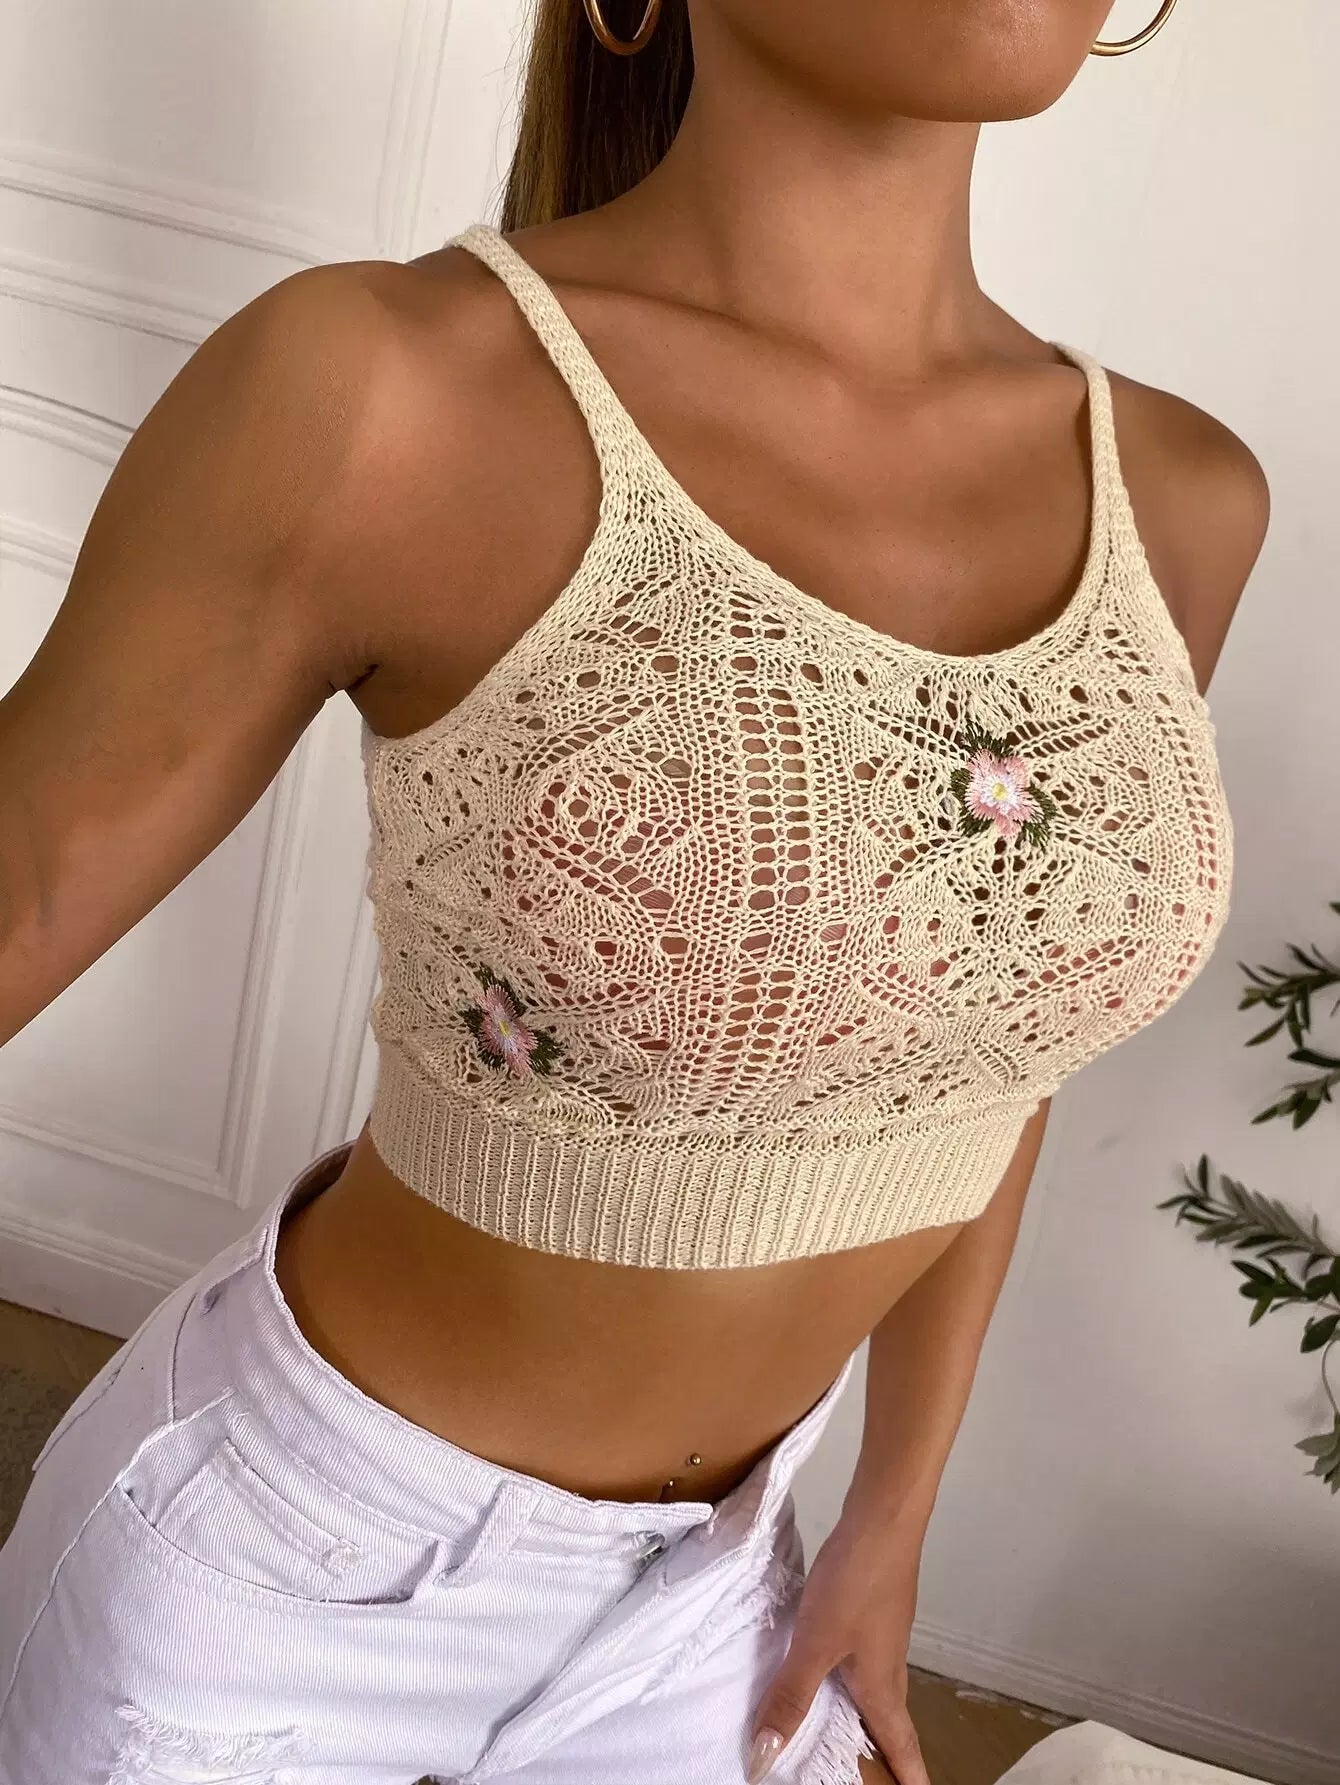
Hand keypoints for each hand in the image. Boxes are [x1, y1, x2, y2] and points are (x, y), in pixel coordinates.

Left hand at [746, 1509, 929, 1784]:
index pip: (901, 1747)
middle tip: (882, 1776)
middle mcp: (889, 1666)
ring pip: (880, 1690)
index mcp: (881, 1687)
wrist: (883, 1520)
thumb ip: (790, 1697)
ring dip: (871, 1716)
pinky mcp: (875, 1608)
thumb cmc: (856, 1583)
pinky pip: (868, 1660)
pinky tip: (833, 1668)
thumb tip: (765, 1758)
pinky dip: (855, 1679)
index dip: (909, 1778)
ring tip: (853, 1733)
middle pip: (893, 1723)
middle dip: (889, 1754)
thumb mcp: (815, 1644)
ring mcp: (885, 1635)